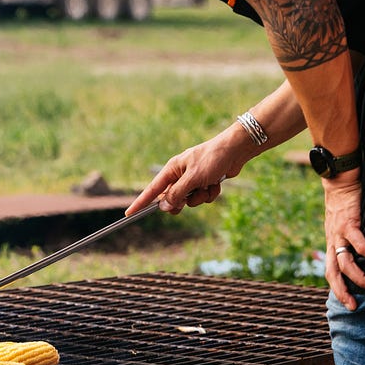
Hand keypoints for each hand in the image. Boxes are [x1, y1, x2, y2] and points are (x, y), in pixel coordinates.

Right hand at [124, 135, 242, 216]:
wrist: (236, 150)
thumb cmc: (212, 159)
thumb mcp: (193, 178)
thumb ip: (177, 193)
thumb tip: (164, 206)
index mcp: (172, 170)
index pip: (152, 189)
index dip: (140, 202)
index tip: (129, 213)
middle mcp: (180, 175)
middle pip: (171, 198)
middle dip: (182, 202)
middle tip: (188, 199)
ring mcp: (193, 180)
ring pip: (190, 200)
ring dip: (200, 197)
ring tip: (208, 185)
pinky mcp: (205, 183)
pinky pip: (203, 197)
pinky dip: (210, 193)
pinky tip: (217, 183)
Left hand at [323, 171, 364, 308]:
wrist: (339, 182)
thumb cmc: (345, 205)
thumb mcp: (343, 227)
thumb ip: (349, 242)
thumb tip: (361, 257)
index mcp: (331, 244)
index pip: (330, 271)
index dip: (337, 288)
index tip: (347, 302)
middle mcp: (332, 241)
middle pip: (332, 272)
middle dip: (341, 290)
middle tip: (352, 306)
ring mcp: (339, 233)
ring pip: (345, 261)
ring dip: (358, 276)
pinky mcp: (348, 223)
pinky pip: (358, 242)